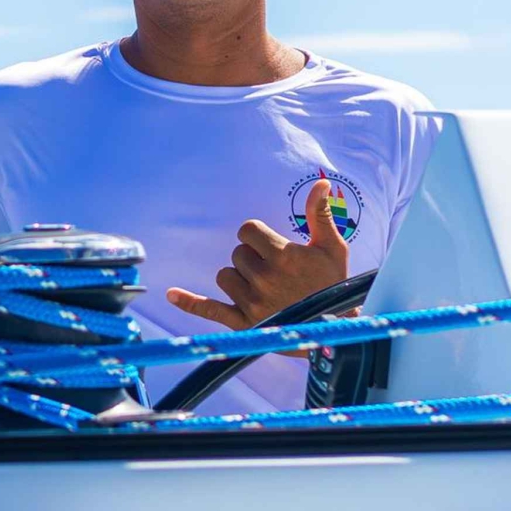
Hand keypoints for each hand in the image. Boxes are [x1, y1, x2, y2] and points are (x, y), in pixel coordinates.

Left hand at [165, 179, 349, 331]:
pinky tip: (172, 294)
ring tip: (265, 289)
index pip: (247, 231)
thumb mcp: (332, 247)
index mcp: (282, 256)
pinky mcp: (243, 323)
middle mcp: (264, 278)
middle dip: (252, 259)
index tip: (270, 247)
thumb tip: (322, 183)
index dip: (257, 237)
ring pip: (224, 276)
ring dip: (238, 279)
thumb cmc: (335, 284)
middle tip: (275, 273)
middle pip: (237, 253)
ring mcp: (252, 302)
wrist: (339, 328)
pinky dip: (190, 303)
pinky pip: (209, 309)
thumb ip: (320, 214)